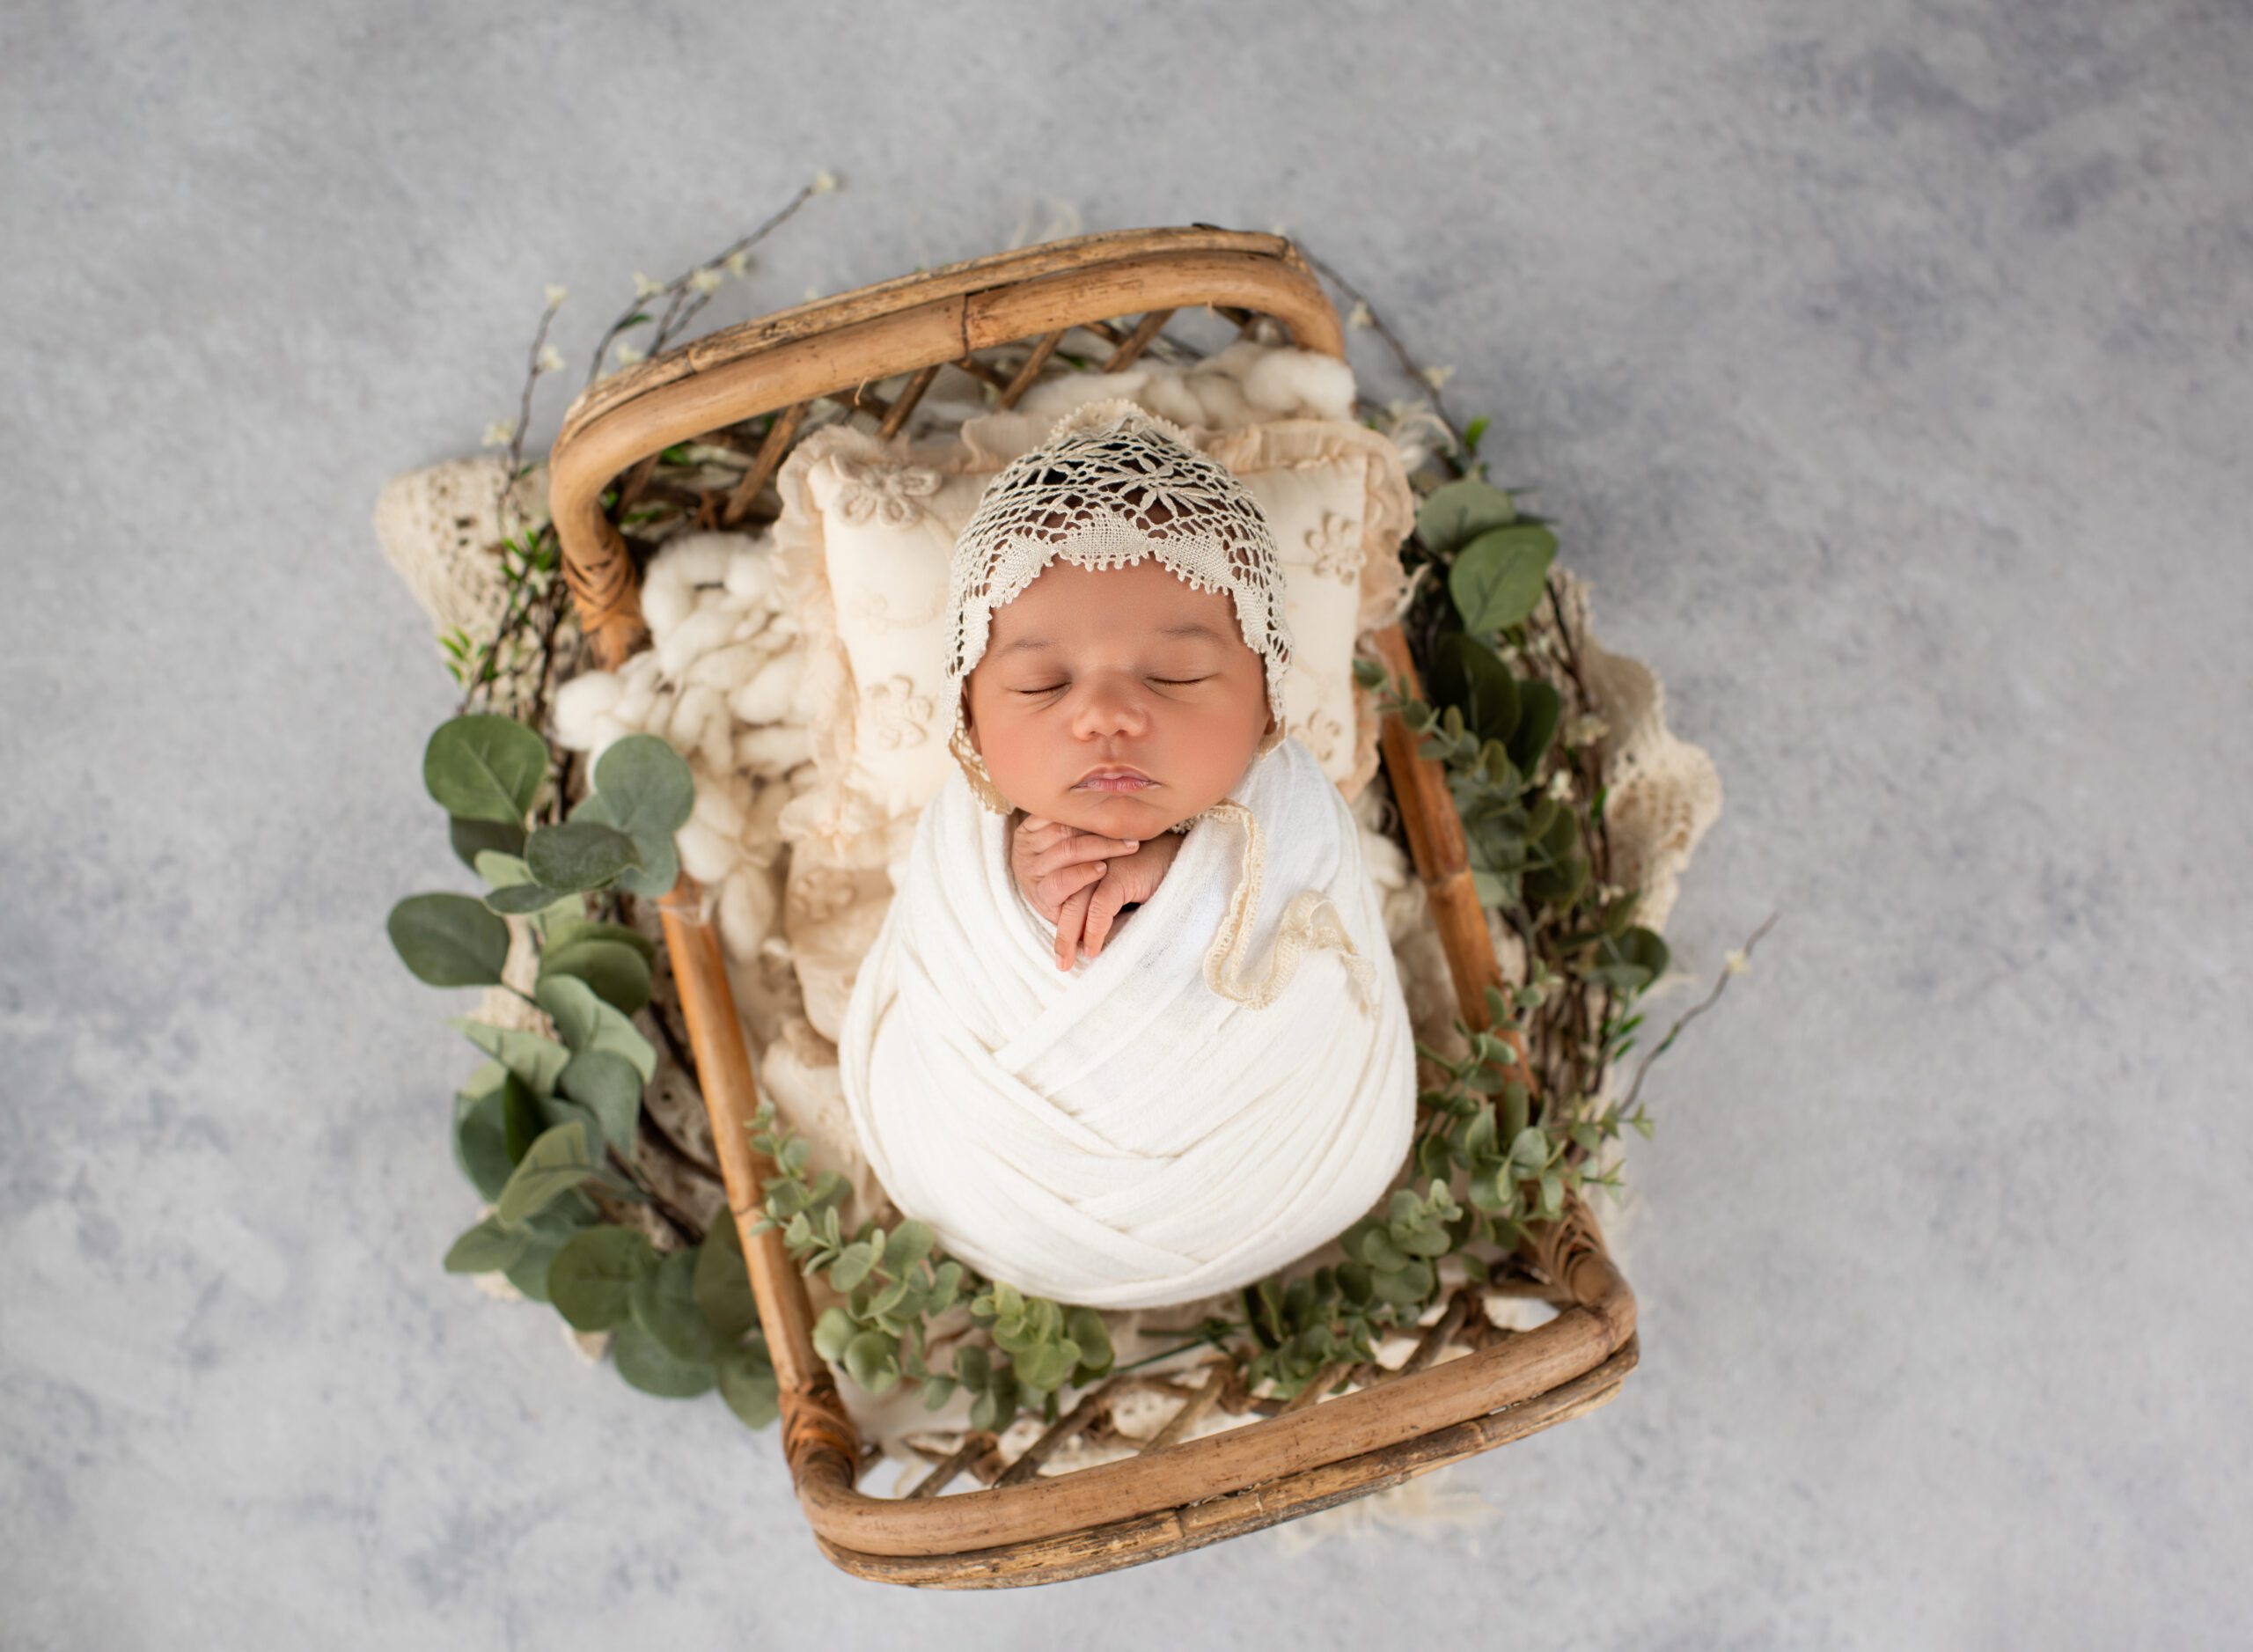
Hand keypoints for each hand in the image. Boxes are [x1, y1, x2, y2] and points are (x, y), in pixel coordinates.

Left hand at [1060, 832, 1184, 966]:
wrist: (1188, 857)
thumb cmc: (1155, 873)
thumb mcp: (1122, 886)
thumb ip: (1101, 903)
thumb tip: (1083, 938)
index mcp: (1085, 857)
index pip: (1060, 888)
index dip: (1057, 917)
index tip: (1060, 948)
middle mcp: (1090, 857)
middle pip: (1060, 894)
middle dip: (1060, 931)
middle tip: (1059, 961)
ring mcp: (1104, 862)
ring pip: (1075, 902)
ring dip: (1068, 936)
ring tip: (1066, 962)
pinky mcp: (1122, 872)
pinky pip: (1100, 905)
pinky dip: (1094, 930)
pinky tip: (1092, 951)